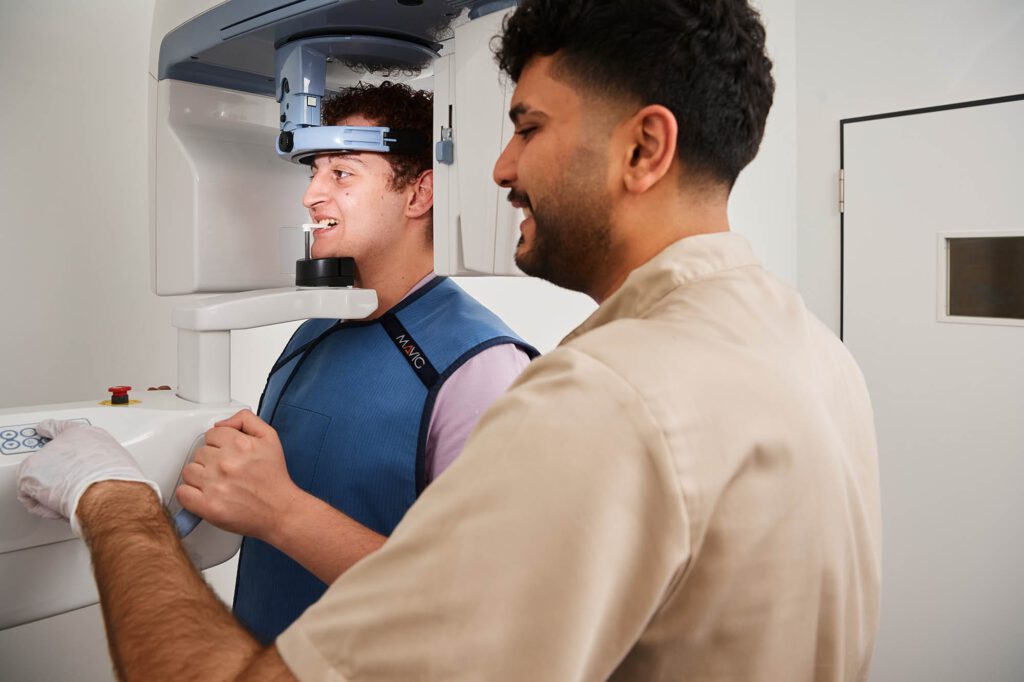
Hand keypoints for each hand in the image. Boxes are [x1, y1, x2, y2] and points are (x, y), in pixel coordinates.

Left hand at [17, 420, 161, 535]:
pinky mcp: (30, 473)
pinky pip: (29, 493)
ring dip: (49, 491)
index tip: (43, 428)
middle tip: (68, 489)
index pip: (62, 427)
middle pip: (49, 456)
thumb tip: (101, 478)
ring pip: (38, 477)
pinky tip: (57, 507)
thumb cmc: (118, 481)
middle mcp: (65, 440)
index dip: (51, 429)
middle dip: (55, 474)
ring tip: (68, 501)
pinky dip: (40, 504)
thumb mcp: (118, 466)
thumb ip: (101, 466)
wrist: (108, 491)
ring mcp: (46, 455)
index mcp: (88, 434)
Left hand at [175, 409, 300, 540]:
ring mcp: (215, 485)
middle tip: (225, 470)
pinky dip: (190, 494)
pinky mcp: (208, 506)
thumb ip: (246, 420)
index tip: (226, 454)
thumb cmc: (274, 479)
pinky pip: (182, 493)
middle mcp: (226, 463)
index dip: (219, 444)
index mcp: (240, 444)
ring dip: (199, 476)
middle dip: (211, 460)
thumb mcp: (270, 438)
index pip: (211, 434)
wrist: (280, 510)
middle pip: (199, 452)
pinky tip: (204, 494)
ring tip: (216, 483)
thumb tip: (221, 423)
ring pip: (189, 471)